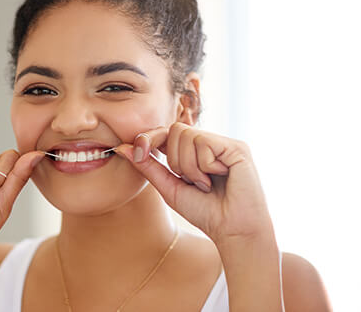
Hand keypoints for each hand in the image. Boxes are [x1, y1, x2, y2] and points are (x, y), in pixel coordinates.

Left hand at [115, 123, 273, 245]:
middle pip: (174, 130)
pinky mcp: (237, 147)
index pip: (166, 132)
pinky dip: (204, 166)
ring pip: (187, 135)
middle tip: (192, 182)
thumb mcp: (169, 187)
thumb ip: (148, 166)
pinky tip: (219, 178)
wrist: (233, 230)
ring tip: (206, 183)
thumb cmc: (205, 212)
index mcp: (194, 151)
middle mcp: (210, 143)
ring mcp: (224, 143)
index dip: (150, 138)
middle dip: (175, 160)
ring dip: (190, 166)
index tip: (138, 152)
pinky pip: (204, 142)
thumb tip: (123, 147)